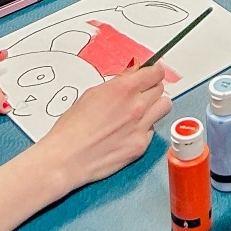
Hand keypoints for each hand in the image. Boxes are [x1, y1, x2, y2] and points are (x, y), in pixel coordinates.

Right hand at [39, 63, 171, 191]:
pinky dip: (145, 128)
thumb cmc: (72, 128)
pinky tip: (130, 130)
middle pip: (161, 89)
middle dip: (152, 88)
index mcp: (124, 89)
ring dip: (155, 106)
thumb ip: (118, 82)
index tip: (152, 73)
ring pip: (164, 107)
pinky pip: (153, 130)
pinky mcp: (141, 146)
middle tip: (142, 92)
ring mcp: (141, 127)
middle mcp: (136, 106)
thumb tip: (132, 74)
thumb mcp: (92, 93)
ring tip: (141, 110)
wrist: (67, 158)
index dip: (154, 72)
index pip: (155, 72)